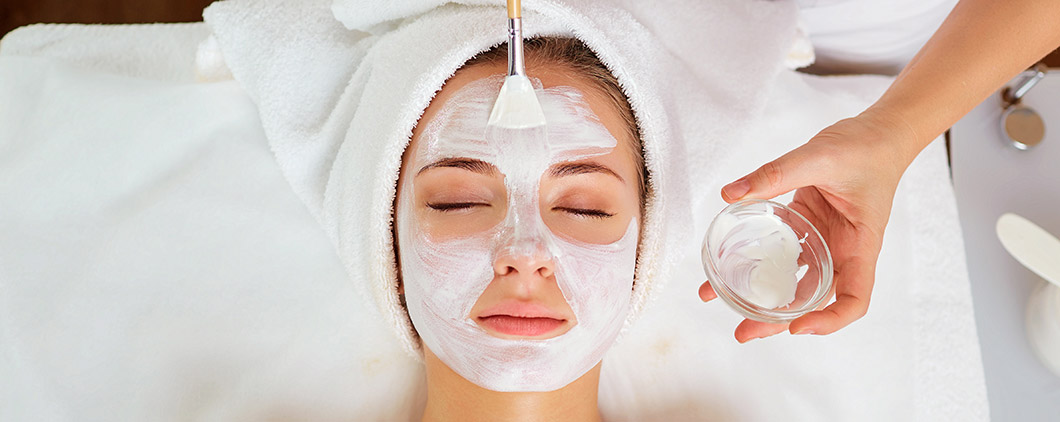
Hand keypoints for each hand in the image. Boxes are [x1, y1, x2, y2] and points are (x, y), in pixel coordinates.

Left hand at [700, 108, 920, 342]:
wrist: (877, 133)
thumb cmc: (866, 148)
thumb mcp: (819, 157)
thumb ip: (775, 174)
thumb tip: (732, 193)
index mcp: (860, 245)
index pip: (854, 299)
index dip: (829, 320)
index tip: (797, 326)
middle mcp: (842, 250)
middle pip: (814, 300)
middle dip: (779, 321)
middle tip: (743, 332)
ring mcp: (823, 241)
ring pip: (793, 280)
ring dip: (762, 295)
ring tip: (723, 303)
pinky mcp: (806, 227)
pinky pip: (781, 252)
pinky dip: (758, 261)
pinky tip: (728, 264)